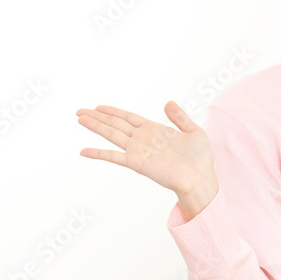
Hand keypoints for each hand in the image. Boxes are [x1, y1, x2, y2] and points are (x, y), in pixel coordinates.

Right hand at [75, 101, 215, 196]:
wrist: (201, 177)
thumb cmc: (200, 158)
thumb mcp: (193, 131)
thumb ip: (179, 117)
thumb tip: (168, 103)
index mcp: (155, 130)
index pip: (129, 118)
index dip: (114, 112)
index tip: (98, 107)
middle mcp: (144, 140)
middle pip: (116, 124)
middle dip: (98, 117)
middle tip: (79, 111)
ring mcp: (139, 151)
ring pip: (112, 135)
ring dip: (95, 127)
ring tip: (79, 119)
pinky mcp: (138, 163)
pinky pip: (115, 156)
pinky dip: (99, 153)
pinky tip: (84, 151)